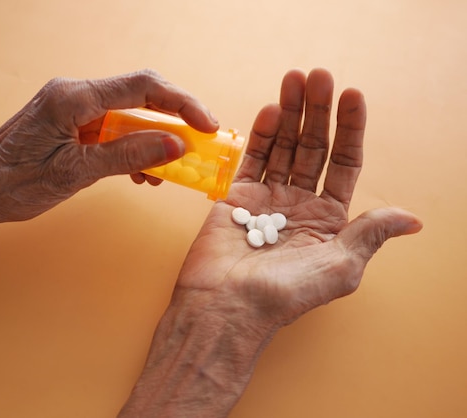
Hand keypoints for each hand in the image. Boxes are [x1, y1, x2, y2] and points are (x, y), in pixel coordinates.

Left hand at [0, 69, 217, 224]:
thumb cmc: (13, 183)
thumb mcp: (76, 173)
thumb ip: (128, 154)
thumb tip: (175, 145)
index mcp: (73, 97)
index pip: (142, 87)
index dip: (182, 102)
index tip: (206, 125)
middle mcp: (73, 93)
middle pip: (138, 96)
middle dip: (172, 120)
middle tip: (196, 146)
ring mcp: (69, 107)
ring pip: (126, 115)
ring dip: (151, 140)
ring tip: (164, 172)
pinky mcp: (67, 122)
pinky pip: (110, 128)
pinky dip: (129, 147)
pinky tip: (138, 171)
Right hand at [176, 68, 422, 327]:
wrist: (227, 307)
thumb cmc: (285, 295)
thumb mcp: (340, 267)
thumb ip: (370, 234)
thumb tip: (411, 219)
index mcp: (328, 219)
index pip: (343, 164)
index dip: (350, 129)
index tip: (352, 95)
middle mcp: (299, 203)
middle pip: (312, 147)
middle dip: (316, 111)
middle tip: (318, 75)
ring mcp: (267, 197)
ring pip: (281, 146)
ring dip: (289, 113)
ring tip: (294, 80)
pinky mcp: (236, 196)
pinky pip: (250, 159)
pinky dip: (259, 134)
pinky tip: (270, 110)